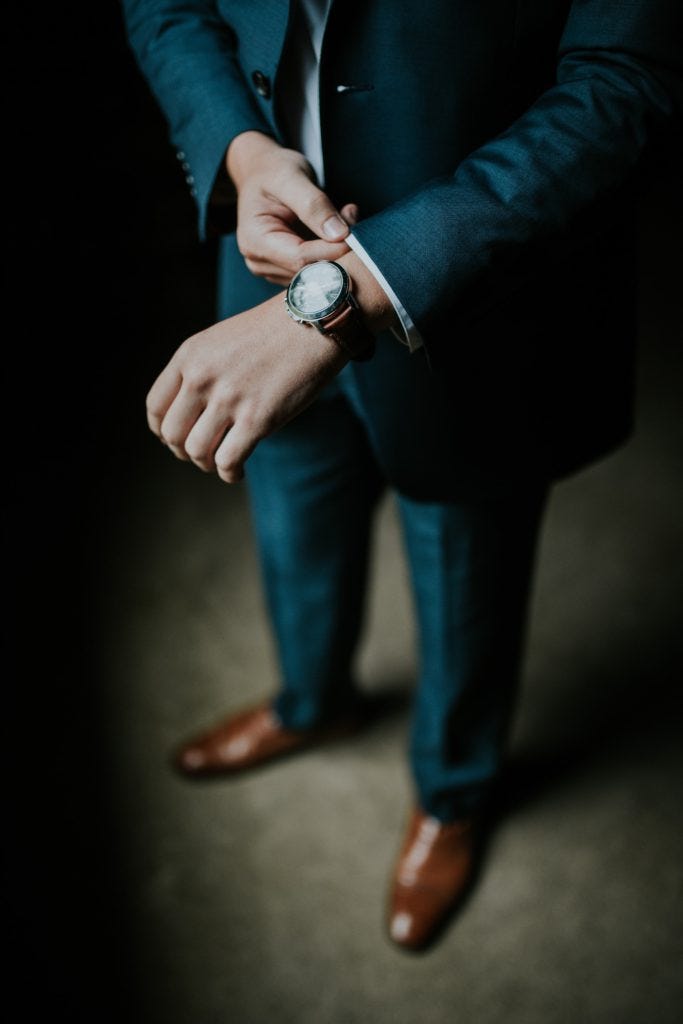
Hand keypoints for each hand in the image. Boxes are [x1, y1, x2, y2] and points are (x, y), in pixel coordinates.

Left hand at [146, 292, 347, 482]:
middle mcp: (202, 377)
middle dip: (184, 451)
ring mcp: (228, 399)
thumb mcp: (221, 340)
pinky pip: (227, 461)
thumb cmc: (272, 333)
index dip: (162, 430)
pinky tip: (238, 471)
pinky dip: (229, 473)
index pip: (155, 406)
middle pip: (172, 434)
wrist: (313, 323)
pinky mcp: (257, 419)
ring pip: (197, 451)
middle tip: (201, 454)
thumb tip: (191, 411)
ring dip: (206, 464)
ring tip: (221, 462)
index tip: (176, 438)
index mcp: (189, 356)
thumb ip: (200, 369)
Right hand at [227, 131, 358, 284]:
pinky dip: (333, 251)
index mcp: (255, 241)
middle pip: (310, 271)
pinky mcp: (288, 268)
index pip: (300, 259)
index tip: (353, 233)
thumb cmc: (272, 171)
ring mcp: (274, 269)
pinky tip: (336, 228)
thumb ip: (314, 205)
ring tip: (343, 216)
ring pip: (318, 273)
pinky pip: (318, 268)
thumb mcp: (291, 177)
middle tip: (351, 216)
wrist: (261, 172)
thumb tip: (339, 234)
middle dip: (336, 250)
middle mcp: (261, 261)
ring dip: (337, 250)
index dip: (331, 250)